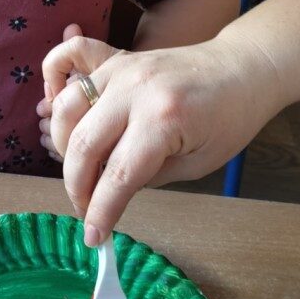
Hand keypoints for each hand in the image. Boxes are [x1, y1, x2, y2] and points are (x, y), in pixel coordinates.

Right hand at [40, 35, 279, 243]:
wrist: (243, 68)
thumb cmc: (230, 118)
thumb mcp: (199, 163)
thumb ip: (150, 176)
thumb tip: (110, 191)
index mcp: (164, 119)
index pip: (119, 175)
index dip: (101, 211)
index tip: (93, 238)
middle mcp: (135, 90)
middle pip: (84, 145)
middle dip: (77, 187)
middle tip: (85, 209)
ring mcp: (121, 69)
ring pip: (67, 109)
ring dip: (63, 147)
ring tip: (80, 170)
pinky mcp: (115, 60)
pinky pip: (70, 69)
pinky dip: (57, 91)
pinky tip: (64, 117)